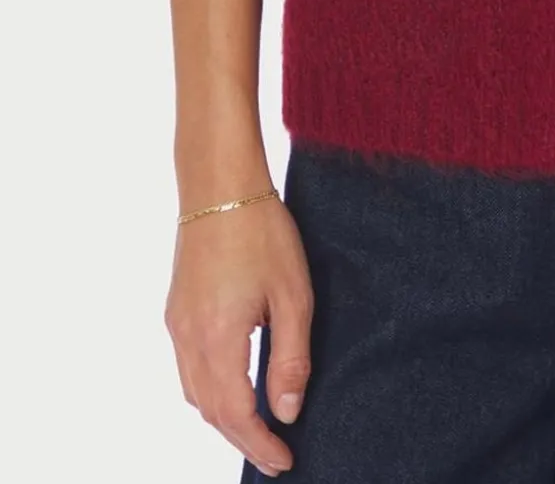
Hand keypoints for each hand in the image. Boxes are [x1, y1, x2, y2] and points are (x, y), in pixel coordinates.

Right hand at [165, 188, 312, 476]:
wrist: (219, 184)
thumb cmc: (262, 231)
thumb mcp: (293, 293)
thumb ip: (291, 356)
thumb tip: (287, 411)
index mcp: (218, 337)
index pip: (236, 413)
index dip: (260, 443)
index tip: (285, 460)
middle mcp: (188, 337)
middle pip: (211, 411)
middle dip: (243, 439)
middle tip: (275, 456)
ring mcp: (177, 324)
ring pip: (195, 393)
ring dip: (224, 418)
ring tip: (258, 429)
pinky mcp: (176, 310)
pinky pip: (188, 369)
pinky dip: (210, 391)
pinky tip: (233, 388)